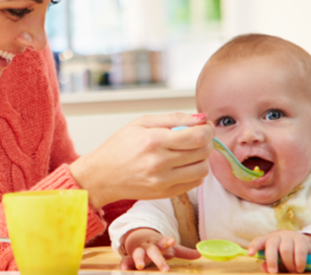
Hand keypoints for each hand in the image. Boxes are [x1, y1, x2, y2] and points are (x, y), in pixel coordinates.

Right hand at [70, 112, 213, 208]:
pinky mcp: (165, 194)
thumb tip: (201, 118)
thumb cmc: (119, 146)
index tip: (206, 126)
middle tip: (199, 136)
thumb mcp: (141, 123)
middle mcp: (160, 163)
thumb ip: (173, 118)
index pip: (197, 136)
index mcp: (154, 141)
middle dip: (207, 141)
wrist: (102, 175)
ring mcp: (163, 181)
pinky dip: (195, 172)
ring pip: (202, 170)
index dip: (208, 130)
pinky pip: (194, 183)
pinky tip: (184, 164)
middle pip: (203, 152)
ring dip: (203, 158)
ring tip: (192, 151)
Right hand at [120, 228, 200, 271]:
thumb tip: (200, 254)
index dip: (168, 241)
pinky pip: (126, 260)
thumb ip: (184, 252)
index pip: (164, 242)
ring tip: (140, 266)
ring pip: (137, 254)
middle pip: (153, 251)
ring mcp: (138, 251)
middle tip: (165, 268)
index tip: (172, 240)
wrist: (139, 238)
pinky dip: (124, 265)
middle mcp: (149, 247)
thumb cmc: (158, 246)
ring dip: (138, 259)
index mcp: (159, 243)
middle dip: (158, 259)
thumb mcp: (171, 248)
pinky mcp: (130, 258)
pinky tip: (123, 270)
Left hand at [247, 231, 310, 273]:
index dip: (254, 247)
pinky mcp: (303, 240)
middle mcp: (277, 236)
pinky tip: (299, 268)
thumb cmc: (286, 254)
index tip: (250, 254)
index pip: (259, 241)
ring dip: (288, 264)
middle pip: (271, 246)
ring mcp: (290, 237)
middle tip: (273, 271)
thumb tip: (263, 268)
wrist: (305, 245)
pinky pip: (299, 252)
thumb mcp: (278, 260)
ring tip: (293, 271)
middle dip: (271, 260)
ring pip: (285, 250)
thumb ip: (270, 264)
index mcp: (268, 240)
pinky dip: (299, 262)